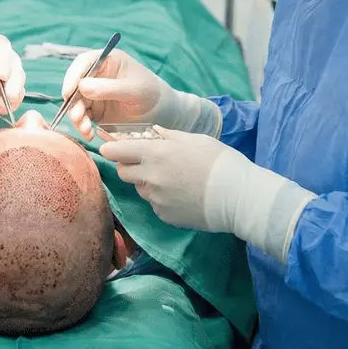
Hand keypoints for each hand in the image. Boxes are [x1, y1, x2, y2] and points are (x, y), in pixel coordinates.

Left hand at [0, 33, 24, 111]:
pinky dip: (13, 101)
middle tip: (8, 96)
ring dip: (14, 92)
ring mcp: (4, 70)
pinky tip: (4, 110)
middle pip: (13, 61)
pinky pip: (16, 91)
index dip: (4, 59)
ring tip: (4, 108)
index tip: (1, 76)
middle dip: (13, 80)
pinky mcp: (7, 85)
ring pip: (18, 77)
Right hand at [61, 49, 219, 138]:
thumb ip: (109, 88)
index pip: (83, 63)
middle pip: (75, 85)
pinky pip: (82, 117)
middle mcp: (97, 76)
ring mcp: (94, 94)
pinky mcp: (95, 111)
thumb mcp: (134, 90)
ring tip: (86, 129)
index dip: (73, 76)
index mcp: (107, 61)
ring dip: (77, 117)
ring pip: (76, 103)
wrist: (161, 114)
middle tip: (78, 117)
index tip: (69, 92)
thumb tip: (82, 86)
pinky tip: (89, 135)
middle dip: (73, 102)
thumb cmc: (151, 94)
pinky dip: (83, 126)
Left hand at [98, 125, 228, 231]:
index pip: (117, 152)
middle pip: (123, 172)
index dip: (111, 149)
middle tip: (145, 162)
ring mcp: (156, 200)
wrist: (237, 197)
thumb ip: (168, 136)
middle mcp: (150, 178)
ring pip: (140, 189)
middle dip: (128, 166)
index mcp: (155, 154)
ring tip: (172, 179)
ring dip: (148, 182)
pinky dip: (162, 198)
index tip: (109, 149)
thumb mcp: (195, 139)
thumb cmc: (219, 161)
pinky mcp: (164, 216)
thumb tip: (152, 132)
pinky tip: (181, 194)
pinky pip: (155, 204)